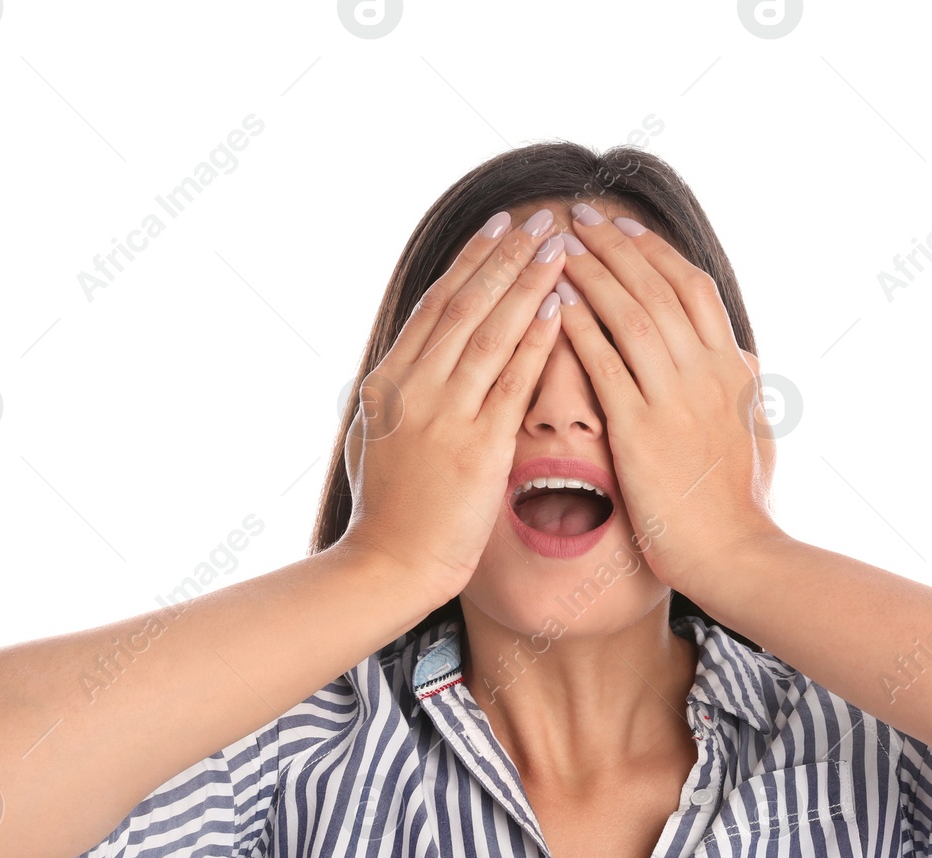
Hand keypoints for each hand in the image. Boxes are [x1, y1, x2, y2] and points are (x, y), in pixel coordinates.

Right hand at [340, 210, 566, 605]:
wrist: (388, 566)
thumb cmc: (387, 511)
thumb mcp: (372, 438)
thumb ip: (392, 396)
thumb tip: (406, 362)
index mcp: (387, 381)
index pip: (434, 305)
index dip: (470, 261)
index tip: (499, 226)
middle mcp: (413, 388)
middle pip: (464, 304)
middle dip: (505, 256)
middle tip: (541, 219)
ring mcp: (443, 416)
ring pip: (489, 332)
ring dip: (526, 284)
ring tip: (559, 247)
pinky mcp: (476, 448)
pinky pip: (511, 383)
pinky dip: (534, 342)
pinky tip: (559, 309)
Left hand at [553, 204, 783, 601]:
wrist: (735, 553)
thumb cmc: (741, 504)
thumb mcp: (756, 432)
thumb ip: (745, 389)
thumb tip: (742, 359)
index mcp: (732, 368)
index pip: (692, 288)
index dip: (653, 252)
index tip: (621, 228)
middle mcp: (707, 372)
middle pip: (657, 287)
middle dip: (614, 247)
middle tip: (577, 218)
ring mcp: (675, 398)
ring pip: (631, 314)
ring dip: (592, 274)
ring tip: (557, 247)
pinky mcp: (642, 430)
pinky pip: (606, 364)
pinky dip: (580, 327)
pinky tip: (555, 303)